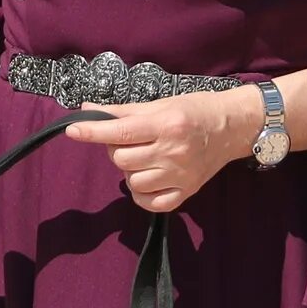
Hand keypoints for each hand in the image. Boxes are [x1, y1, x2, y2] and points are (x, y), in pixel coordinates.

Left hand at [64, 89, 257, 212]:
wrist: (233, 127)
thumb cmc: (195, 110)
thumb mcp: (161, 104)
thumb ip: (123, 110)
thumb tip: (87, 110)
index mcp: (166, 125)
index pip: (120, 132)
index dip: (93, 131)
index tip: (73, 130)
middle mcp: (173, 152)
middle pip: (122, 159)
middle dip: (117, 149)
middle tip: (130, 140)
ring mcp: (181, 176)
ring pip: (133, 182)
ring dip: (130, 171)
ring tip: (143, 158)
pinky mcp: (187, 193)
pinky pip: (151, 203)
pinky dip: (142, 194)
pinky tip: (148, 178)